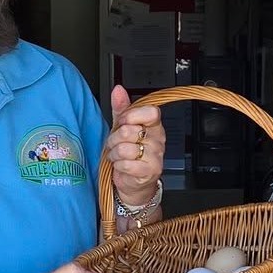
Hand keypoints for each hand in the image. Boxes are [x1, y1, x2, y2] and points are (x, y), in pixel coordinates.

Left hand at [106, 84, 164, 208]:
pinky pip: (126, 164)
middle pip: (130, 130)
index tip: (122, 122)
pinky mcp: (150, 171)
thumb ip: (121, 108)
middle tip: (116, 144)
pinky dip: (118, 165)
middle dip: (115, 138)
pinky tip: (122, 166)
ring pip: (125, 148)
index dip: (130, 116)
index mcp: (154, 125)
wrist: (133, 182)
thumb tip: (118, 89)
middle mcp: (158, 139)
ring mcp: (156, 156)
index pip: (150, 112)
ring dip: (115, 153)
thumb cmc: (128, 153)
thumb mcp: (122, 128)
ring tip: (118, 156)